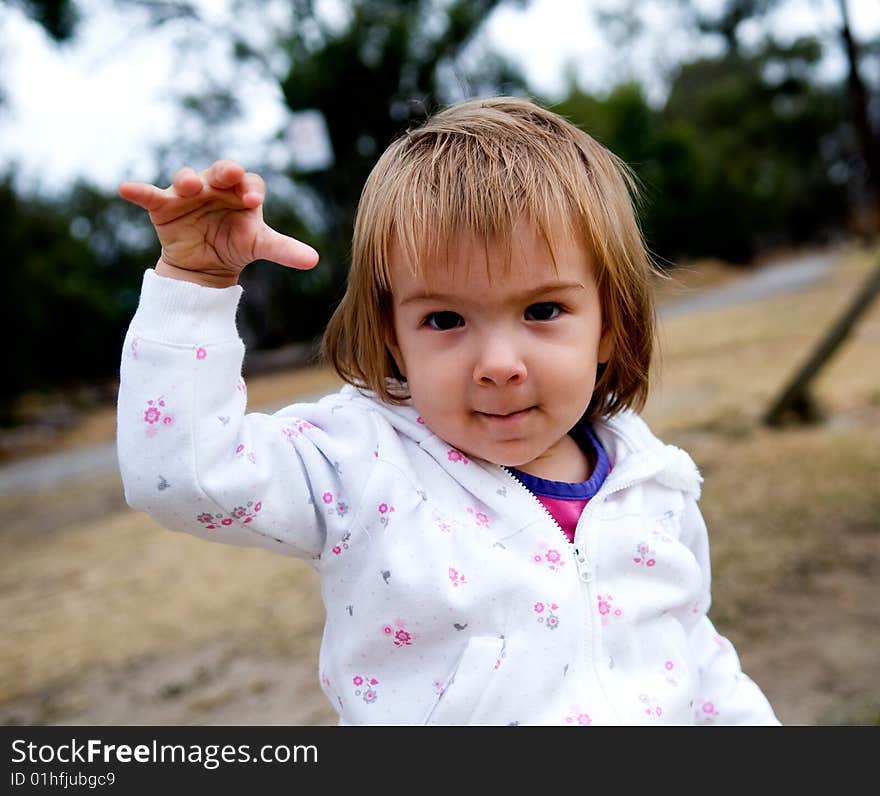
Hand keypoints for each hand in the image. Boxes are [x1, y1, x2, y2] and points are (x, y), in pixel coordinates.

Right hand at [119, 160, 318, 287]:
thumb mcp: (260, 246)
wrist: (204, 267)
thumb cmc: (235, 247)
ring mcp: (188, 193)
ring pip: (186, 178)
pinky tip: (126, 188)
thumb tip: (315, 260)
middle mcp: (215, 187)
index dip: (250, 189)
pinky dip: (138, 190)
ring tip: (190, 187)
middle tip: (228, 174)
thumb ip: (285, 249)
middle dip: (223, 172)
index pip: (249, 183)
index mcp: (241, 192)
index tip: (253, 201)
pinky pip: (149, 194)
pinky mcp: (163, 205)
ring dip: (187, 180)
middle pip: (219, 172)